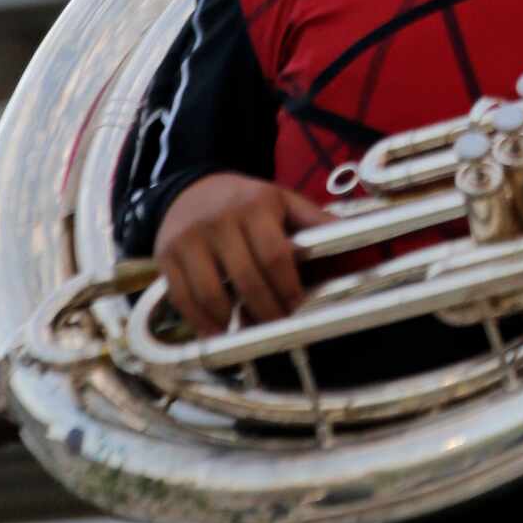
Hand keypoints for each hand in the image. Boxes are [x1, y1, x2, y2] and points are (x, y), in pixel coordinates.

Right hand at [154, 172, 329, 336]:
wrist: (191, 189)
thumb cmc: (246, 202)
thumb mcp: (282, 201)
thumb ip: (313, 221)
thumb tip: (356, 238)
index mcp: (256, 205)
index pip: (275, 255)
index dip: (287, 288)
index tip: (297, 308)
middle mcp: (221, 220)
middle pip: (246, 278)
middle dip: (265, 310)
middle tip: (278, 328)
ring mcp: (190, 238)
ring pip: (211, 293)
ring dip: (232, 321)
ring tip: (249, 333)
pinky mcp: (166, 255)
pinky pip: (183, 297)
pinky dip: (201, 321)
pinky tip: (217, 332)